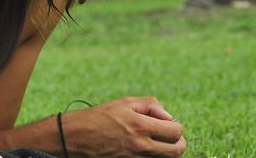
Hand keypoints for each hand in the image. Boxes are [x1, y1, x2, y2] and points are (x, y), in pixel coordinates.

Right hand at [62, 97, 185, 156]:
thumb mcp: (124, 102)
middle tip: (169, 135)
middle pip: (177, 150)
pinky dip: (155, 157)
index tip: (167, 124)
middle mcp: (141, 145)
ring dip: (167, 151)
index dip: (175, 126)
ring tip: (157, 142)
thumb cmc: (100, 117)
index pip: (175, 131)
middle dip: (177, 142)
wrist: (78, 137)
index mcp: (140, 125)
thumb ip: (149, 105)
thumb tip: (168, 116)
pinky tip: (147, 149)